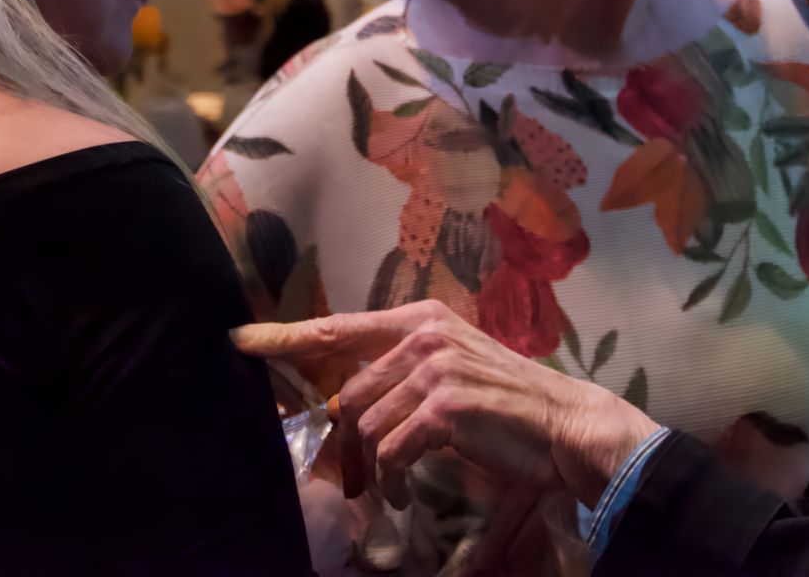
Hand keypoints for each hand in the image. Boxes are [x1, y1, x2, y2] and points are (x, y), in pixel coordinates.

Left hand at [234, 301, 660, 509]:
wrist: (566, 425)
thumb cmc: (512, 405)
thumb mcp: (455, 370)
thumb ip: (405, 374)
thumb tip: (347, 404)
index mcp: (424, 320)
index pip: (340, 328)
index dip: (286, 336)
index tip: (242, 340)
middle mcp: (425, 336)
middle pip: (349, 392)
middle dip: (347, 438)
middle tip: (362, 468)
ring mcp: (434, 368)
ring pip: (367, 424)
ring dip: (374, 464)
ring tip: (395, 482)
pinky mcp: (443, 406)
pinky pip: (391, 450)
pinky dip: (392, 478)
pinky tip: (405, 489)